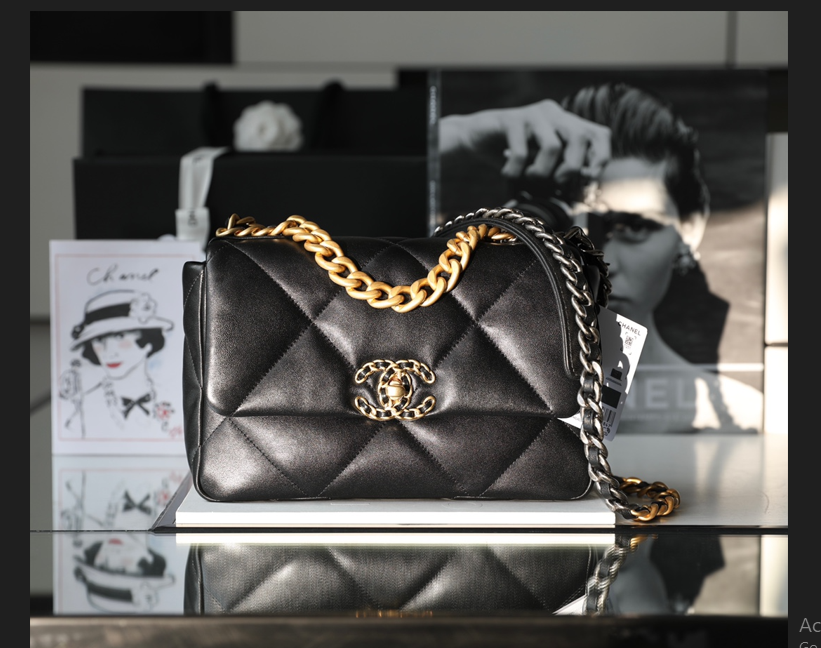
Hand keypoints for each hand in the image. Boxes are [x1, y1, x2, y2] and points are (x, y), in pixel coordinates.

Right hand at [440, 99, 610, 183]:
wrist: (473, 139)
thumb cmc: (511, 160)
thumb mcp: (540, 170)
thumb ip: (558, 181)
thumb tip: (579, 203)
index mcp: (567, 124)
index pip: (600, 134)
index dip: (601, 157)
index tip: (588, 180)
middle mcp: (554, 114)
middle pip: (581, 138)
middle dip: (571, 169)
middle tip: (555, 185)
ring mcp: (533, 115)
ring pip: (553, 146)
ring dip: (541, 173)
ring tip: (528, 180)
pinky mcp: (511, 120)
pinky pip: (521, 152)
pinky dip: (516, 172)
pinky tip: (507, 176)